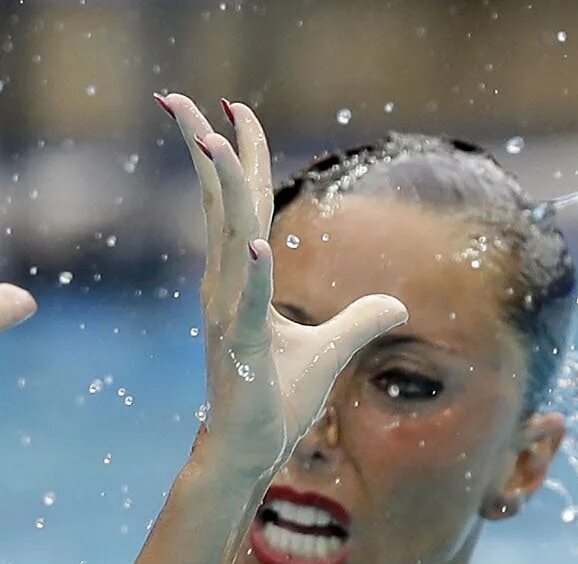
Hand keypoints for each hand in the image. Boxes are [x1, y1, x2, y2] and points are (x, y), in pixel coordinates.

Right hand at [154, 94, 407, 471]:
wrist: (250, 451)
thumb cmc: (277, 401)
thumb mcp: (332, 351)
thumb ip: (360, 319)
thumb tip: (397, 303)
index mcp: (241, 279)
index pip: (238, 203)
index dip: (237, 155)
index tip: (231, 107)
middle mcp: (225, 288)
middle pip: (218, 205)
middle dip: (201, 148)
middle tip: (179, 97)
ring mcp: (227, 317)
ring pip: (227, 242)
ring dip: (222, 191)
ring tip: (213, 142)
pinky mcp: (240, 352)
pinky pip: (249, 307)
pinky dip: (255, 277)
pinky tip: (259, 246)